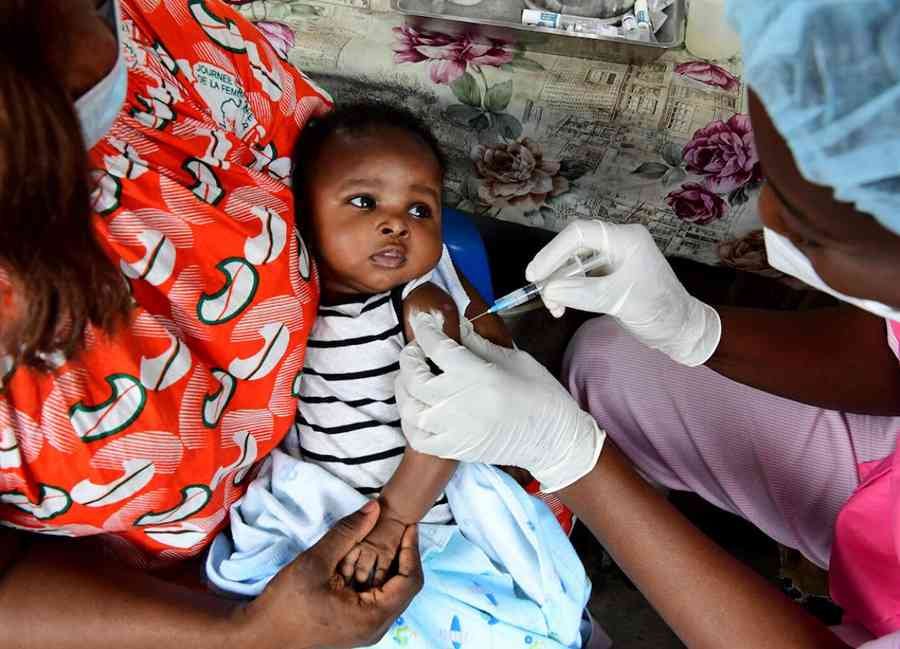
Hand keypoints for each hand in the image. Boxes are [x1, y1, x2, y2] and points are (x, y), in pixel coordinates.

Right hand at [236, 501, 421, 648]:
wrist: (261, 635)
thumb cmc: (286, 603)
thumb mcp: (317, 561)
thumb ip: (348, 532)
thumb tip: (374, 508)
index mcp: (372, 617)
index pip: (409, 581)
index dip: (412, 550)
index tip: (408, 526)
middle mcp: (375, 627)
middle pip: (402, 586)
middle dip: (398, 555)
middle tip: (394, 528)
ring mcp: (365, 629)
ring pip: (388, 590)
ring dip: (382, 565)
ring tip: (372, 539)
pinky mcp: (354, 625)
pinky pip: (373, 597)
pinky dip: (369, 576)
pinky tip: (355, 558)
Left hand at [395, 312, 604, 491]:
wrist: (553, 438)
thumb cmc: (540, 394)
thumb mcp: (513, 359)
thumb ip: (478, 343)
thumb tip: (457, 324)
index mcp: (474, 374)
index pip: (435, 345)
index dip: (424, 327)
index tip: (422, 318)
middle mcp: (457, 401)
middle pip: (413, 377)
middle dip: (409, 358)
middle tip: (416, 350)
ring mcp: (452, 429)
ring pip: (409, 408)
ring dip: (404, 390)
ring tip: (412, 378)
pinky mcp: (453, 449)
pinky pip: (417, 437)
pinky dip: (410, 421)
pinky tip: (417, 409)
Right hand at [526, 219, 720, 365]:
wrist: (680, 329)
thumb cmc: (659, 310)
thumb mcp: (619, 300)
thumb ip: (582, 293)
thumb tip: (549, 289)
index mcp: (625, 239)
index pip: (579, 234)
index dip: (553, 252)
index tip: (535, 275)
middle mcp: (617, 243)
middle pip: (573, 246)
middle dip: (553, 269)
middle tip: (539, 292)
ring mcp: (613, 259)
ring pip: (573, 263)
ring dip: (558, 284)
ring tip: (553, 307)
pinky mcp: (609, 275)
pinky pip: (580, 277)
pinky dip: (567, 291)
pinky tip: (562, 307)